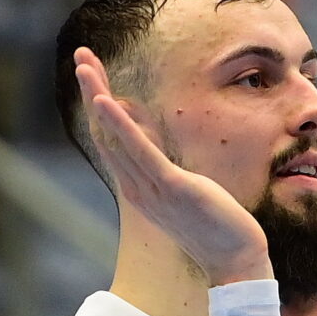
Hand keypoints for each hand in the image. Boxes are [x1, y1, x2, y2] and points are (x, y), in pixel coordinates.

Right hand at [74, 47, 270, 286]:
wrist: (236, 261)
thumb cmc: (213, 226)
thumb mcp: (181, 189)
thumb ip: (160, 164)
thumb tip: (148, 135)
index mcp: (137, 187)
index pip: (110, 139)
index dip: (99, 102)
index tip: (91, 70)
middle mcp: (136, 187)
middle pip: (106, 132)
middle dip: (92, 91)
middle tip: (80, 54)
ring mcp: (150, 189)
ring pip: (116, 137)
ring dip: (98, 98)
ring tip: (85, 66)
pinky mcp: (171, 188)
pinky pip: (140, 153)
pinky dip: (121, 125)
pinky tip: (107, 100)